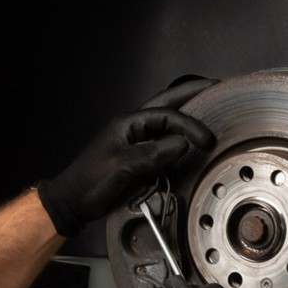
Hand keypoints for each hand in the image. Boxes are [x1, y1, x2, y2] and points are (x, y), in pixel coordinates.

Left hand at [37, 78, 216, 236]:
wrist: (73, 202)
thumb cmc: (90, 181)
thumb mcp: (121, 166)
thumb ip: (152, 154)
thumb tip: (182, 143)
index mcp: (127, 123)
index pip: (166, 115)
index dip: (188, 125)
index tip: (205, 140)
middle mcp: (133, 128)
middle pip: (167, 104)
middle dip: (190, 93)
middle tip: (214, 85)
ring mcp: (136, 141)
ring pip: (166, 122)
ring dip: (186, 114)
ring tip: (208, 105)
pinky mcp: (139, 158)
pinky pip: (164, 144)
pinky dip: (179, 140)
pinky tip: (191, 140)